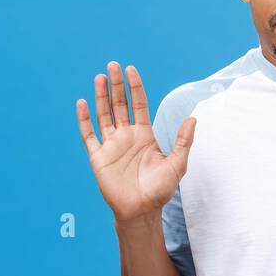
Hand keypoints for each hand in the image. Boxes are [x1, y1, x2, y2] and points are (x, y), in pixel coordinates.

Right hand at [75, 62, 195, 221]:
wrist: (141, 210)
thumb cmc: (160, 189)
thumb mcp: (177, 164)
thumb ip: (183, 141)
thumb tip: (193, 118)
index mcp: (144, 135)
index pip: (138, 104)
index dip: (135, 87)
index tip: (131, 70)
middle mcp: (126, 136)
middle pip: (119, 105)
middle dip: (117, 85)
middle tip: (113, 65)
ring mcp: (111, 145)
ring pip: (104, 115)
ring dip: (101, 96)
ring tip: (100, 77)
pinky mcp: (98, 156)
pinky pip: (88, 134)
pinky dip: (84, 119)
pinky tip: (82, 103)